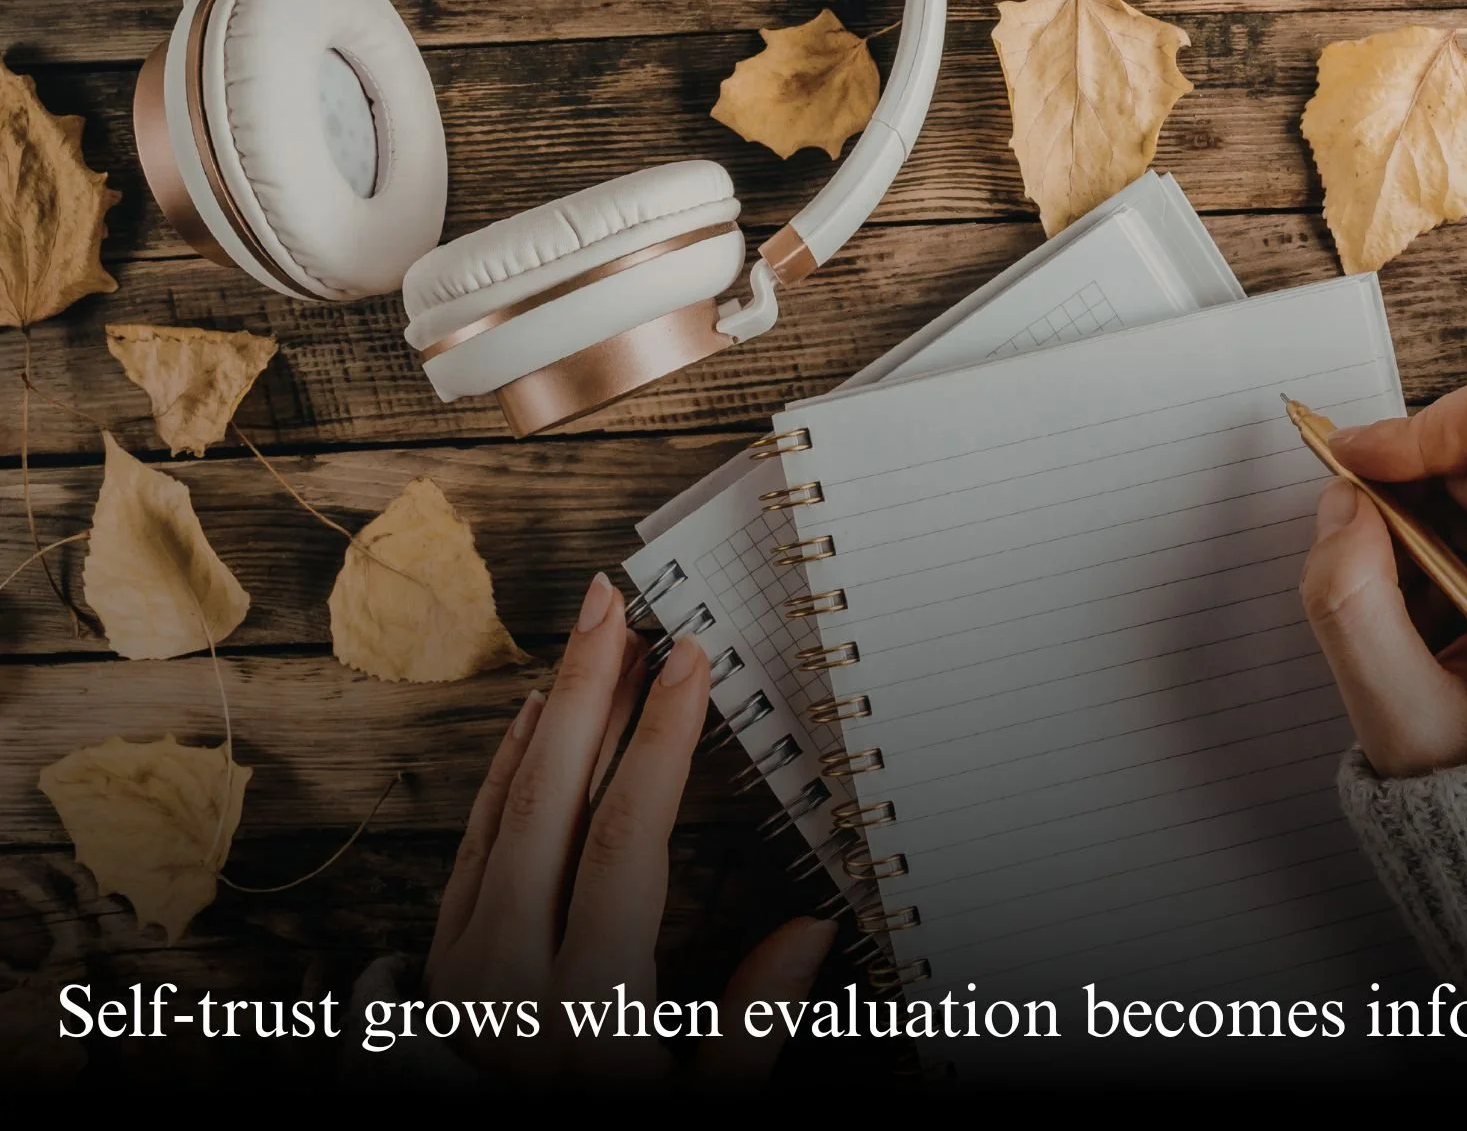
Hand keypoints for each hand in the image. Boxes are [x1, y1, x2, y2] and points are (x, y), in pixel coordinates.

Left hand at [426, 572, 835, 1086]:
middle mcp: (505, 972)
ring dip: (546, 717)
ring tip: (586, 639)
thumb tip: (813, 931)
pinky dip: (503, 773)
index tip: (689, 658)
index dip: (660, 738)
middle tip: (615, 601)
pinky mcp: (439, 967)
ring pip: (502, 809)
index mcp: (583, 1005)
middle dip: (587, 689)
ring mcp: (459, 966)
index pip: (625, 837)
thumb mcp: (699, 1113)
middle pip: (548, 798)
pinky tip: (528, 728)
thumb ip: (752, 1030)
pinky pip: (471, 842)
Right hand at [1300, 361, 1466, 776]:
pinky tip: (1434, 619)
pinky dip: (1440, 550)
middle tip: (1368, 570)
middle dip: (1406, 495)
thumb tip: (1340, 505)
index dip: (1415, 430)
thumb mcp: (1403, 718)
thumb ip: (1349, 601)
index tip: (1353, 470)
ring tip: (1413, 618)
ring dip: (1419, 530)